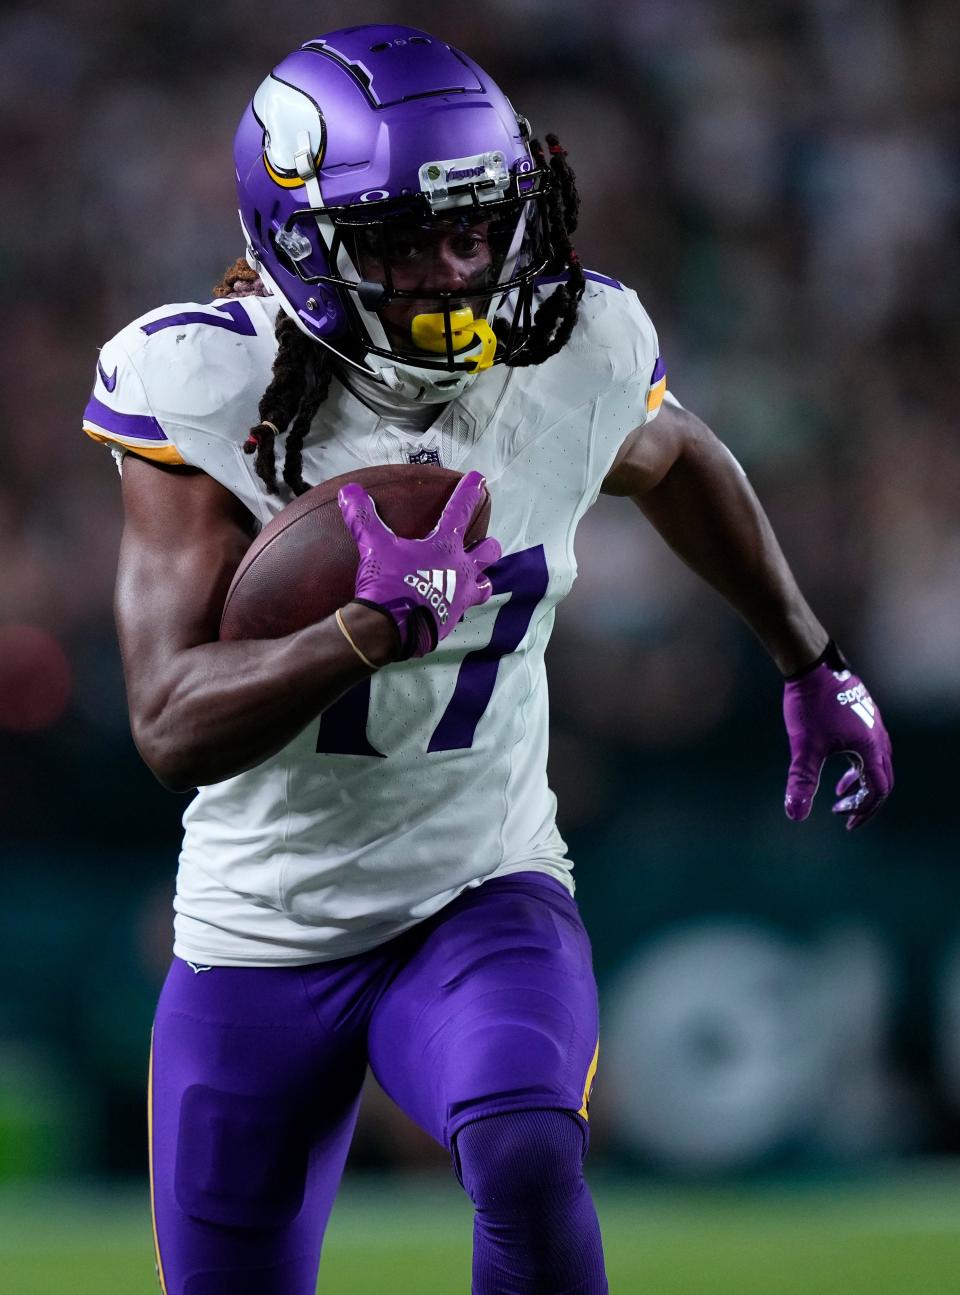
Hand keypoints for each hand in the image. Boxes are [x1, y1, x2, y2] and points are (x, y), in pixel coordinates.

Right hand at [338, 471, 501, 658]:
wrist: (388, 629)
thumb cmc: (387, 583)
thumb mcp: (374, 546)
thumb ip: (364, 518)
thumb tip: (349, 492)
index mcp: (444, 548)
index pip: (460, 511)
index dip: (470, 492)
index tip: (480, 478)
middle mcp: (460, 571)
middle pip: (487, 553)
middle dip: (487, 546)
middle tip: (484, 543)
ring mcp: (459, 598)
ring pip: (484, 586)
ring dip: (480, 581)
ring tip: (474, 580)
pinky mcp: (451, 620)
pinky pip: (461, 610)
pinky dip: (456, 605)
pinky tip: (445, 604)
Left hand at [783, 644, 892, 829]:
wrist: (812, 665)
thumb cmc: (810, 705)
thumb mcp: (805, 747)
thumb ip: (801, 782)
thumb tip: (795, 815)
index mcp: (871, 748)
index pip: (878, 790)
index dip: (863, 810)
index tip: (843, 821)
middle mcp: (878, 737)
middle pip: (883, 779)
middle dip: (865, 801)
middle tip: (844, 816)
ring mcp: (872, 724)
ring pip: (875, 763)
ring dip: (860, 783)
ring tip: (838, 794)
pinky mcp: (862, 715)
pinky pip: (868, 748)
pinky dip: (857, 765)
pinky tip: (836, 765)